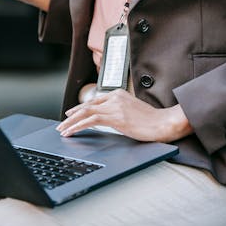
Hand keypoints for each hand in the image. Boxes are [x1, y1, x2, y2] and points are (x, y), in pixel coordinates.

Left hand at [56, 89, 192, 142]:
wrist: (163, 123)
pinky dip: (78, 126)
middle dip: (73, 115)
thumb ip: (120, 112)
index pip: (95, 100)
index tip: (72, 114)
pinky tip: (71, 132)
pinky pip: (90, 120)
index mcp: (119, 94)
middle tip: (62, 123)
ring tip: (62, 130)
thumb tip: (110, 120)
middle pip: (88, 105)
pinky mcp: (114, 117)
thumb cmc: (152, 121)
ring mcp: (114, 106)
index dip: (82, 108)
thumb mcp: (133, 112)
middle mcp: (115, 97)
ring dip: (71, 122)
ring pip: (86, 112)